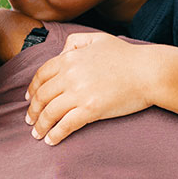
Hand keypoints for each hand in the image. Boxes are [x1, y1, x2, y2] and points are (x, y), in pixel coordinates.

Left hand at [25, 32, 157, 144]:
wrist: (148, 72)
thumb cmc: (126, 55)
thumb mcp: (97, 38)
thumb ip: (74, 41)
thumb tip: (60, 53)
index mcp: (69, 58)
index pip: (41, 75)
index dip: (32, 89)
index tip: (29, 98)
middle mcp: (70, 75)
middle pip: (42, 96)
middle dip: (32, 111)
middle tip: (30, 120)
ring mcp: (79, 93)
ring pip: (50, 112)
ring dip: (40, 125)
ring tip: (37, 134)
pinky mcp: (90, 110)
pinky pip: (65, 125)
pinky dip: (55, 134)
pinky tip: (51, 141)